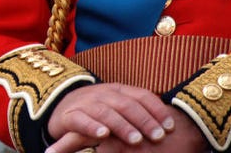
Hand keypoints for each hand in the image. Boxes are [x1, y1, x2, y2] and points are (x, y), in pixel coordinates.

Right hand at [45, 84, 206, 152]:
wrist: (59, 105)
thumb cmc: (97, 110)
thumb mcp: (117, 106)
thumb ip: (137, 111)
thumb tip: (169, 125)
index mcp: (118, 90)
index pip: (141, 95)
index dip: (157, 110)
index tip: (170, 127)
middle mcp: (103, 93)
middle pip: (126, 104)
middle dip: (144, 120)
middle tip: (158, 136)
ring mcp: (85, 103)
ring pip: (106, 112)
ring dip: (122, 125)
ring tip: (136, 140)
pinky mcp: (69, 116)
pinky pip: (81, 120)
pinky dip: (92, 127)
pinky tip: (103, 135)